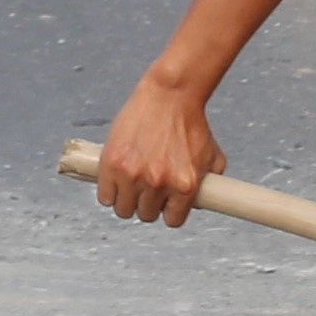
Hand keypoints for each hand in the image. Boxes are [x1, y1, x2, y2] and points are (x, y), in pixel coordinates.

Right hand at [92, 75, 222, 225]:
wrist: (170, 94)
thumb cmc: (189, 120)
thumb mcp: (210, 155)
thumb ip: (210, 180)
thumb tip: (204, 199)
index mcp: (184, 186)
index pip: (172, 220)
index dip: (168, 210)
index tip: (164, 202)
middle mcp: (158, 184)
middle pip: (146, 215)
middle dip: (147, 203)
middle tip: (146, 188)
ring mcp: (133, 175)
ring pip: (124, 209)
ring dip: (127, 199)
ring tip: (130, 184)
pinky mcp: (113, 164)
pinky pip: (105, 196)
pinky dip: (109, 191)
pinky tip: (116, 180)